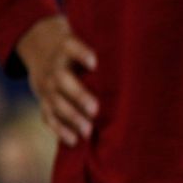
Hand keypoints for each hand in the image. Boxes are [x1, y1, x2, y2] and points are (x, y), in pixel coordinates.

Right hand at [15, 15, 98, 145]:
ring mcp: (48, 87)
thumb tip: (138, 62)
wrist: (44, 53)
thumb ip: (105, 52)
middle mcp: (55, 68)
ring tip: (88, 130)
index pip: (71, 46)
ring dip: (71, 116)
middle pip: (62, 79)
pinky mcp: (44, 103)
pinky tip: (73, 140)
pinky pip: (48, 116)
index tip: (94, 62)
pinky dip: (60, 129)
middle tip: (95, 109)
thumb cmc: (80, 53)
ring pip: (56, 101)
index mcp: (66, 49)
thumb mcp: (87, 42)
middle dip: (78, 94)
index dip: (81, 52)